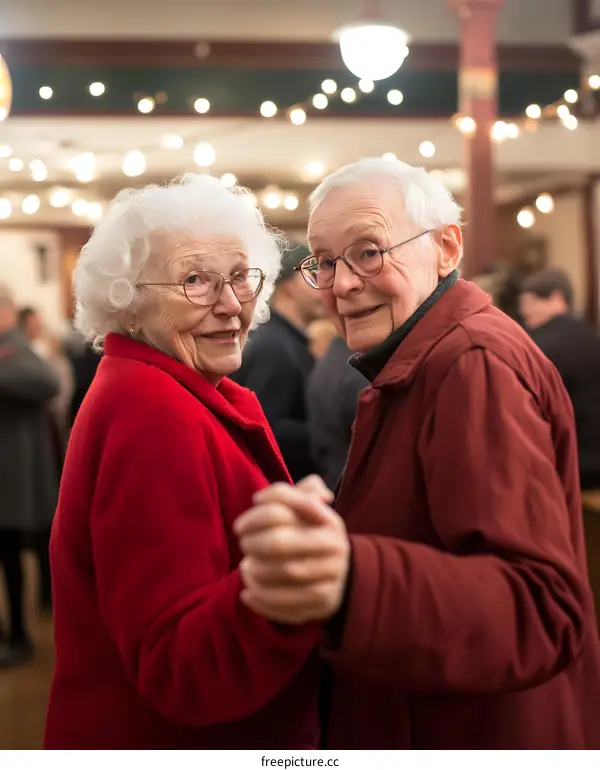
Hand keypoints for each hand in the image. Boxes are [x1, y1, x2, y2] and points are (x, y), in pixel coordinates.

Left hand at [234, 480, 349, 624]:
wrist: (344, 574)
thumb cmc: (313, 535)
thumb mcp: (310, 510)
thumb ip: (289, 495)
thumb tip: (261, 498)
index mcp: (328, 520)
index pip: (282, 511)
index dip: (255, 516)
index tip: (241, 526)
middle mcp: (334, 547)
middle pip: (280, 543)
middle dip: (253, 545)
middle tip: (244, 547)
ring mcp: (331, 578)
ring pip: (283, 574)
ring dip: (255, 573)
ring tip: (245, 569)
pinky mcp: (323, 604)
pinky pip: (287, 606)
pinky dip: (262, 601)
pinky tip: (247, 594)